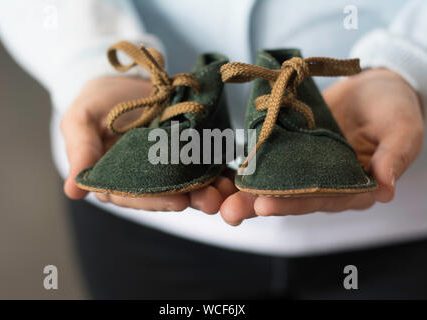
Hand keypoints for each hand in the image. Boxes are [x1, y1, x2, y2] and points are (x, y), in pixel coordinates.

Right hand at [61, 76, 235, 211]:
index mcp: (114, 177)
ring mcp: (165, 165)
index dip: (154, 200)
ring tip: (227, 191)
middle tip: (212, 201)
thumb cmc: (96, 101)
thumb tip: (71, 190)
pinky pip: (200, 163)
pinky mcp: (183, 150)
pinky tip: (233, 174)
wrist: (123, 81)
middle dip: (190, 198)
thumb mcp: (80, 119)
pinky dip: (217, 170)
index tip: (177, 202)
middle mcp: (141, 176)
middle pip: (165, 194)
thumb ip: (80, 149)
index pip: (133, 196)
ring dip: (208, 188)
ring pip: (186, 183)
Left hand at [220, 68, 424, 225]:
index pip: (323, 199)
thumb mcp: (402, 128)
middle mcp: (327, 182)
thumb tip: (386, 190)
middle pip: (292, 197)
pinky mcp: (291, 151)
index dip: (295, 203)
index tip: (265, 205)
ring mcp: (307, 168)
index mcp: (356, 186)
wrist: (373, 87)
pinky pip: (269, 161)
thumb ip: (395, 156)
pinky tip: (223, 175)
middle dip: (260, 205)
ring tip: (219, 201)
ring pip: (275, 184)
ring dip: (246, 193)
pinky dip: (248, 168)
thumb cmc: (393, 107)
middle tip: (230, 212)